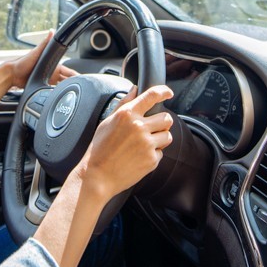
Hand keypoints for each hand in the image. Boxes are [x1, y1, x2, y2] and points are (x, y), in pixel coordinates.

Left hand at [6, 31, 77, 90]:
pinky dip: (56, 95)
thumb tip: (52, 31)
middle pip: (67, 81)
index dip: (76, 76)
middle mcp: (52, 73)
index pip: (69, 72)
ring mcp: (47, 81)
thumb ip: (45, 43)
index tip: (83, 80)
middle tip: (80, 91)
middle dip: (73, 85)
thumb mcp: (36, 53)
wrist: (11, 74)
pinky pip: (52, 92)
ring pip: (61, 87)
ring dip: (65, 91)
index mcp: (54, 65)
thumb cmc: (22, 63)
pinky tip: (59, 98)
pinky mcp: (42, 87)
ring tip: (71, 97)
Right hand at [79, 85, 173, 199]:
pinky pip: (161, 152)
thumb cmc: (99, 150)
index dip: (163, 91)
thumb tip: (135, 90)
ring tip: (144, 144)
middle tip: (152, 128)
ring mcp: (147, 144)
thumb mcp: (107, 122)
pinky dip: (153, 154)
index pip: (151, 96)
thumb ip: (123, 104)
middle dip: (162, 122)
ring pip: (168, 135)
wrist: (98, 176)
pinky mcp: (152, 159)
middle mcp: (139, 127)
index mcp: (127, 115)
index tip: (168, 93)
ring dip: (160, 138)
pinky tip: (138, 156)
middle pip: (166, 118)